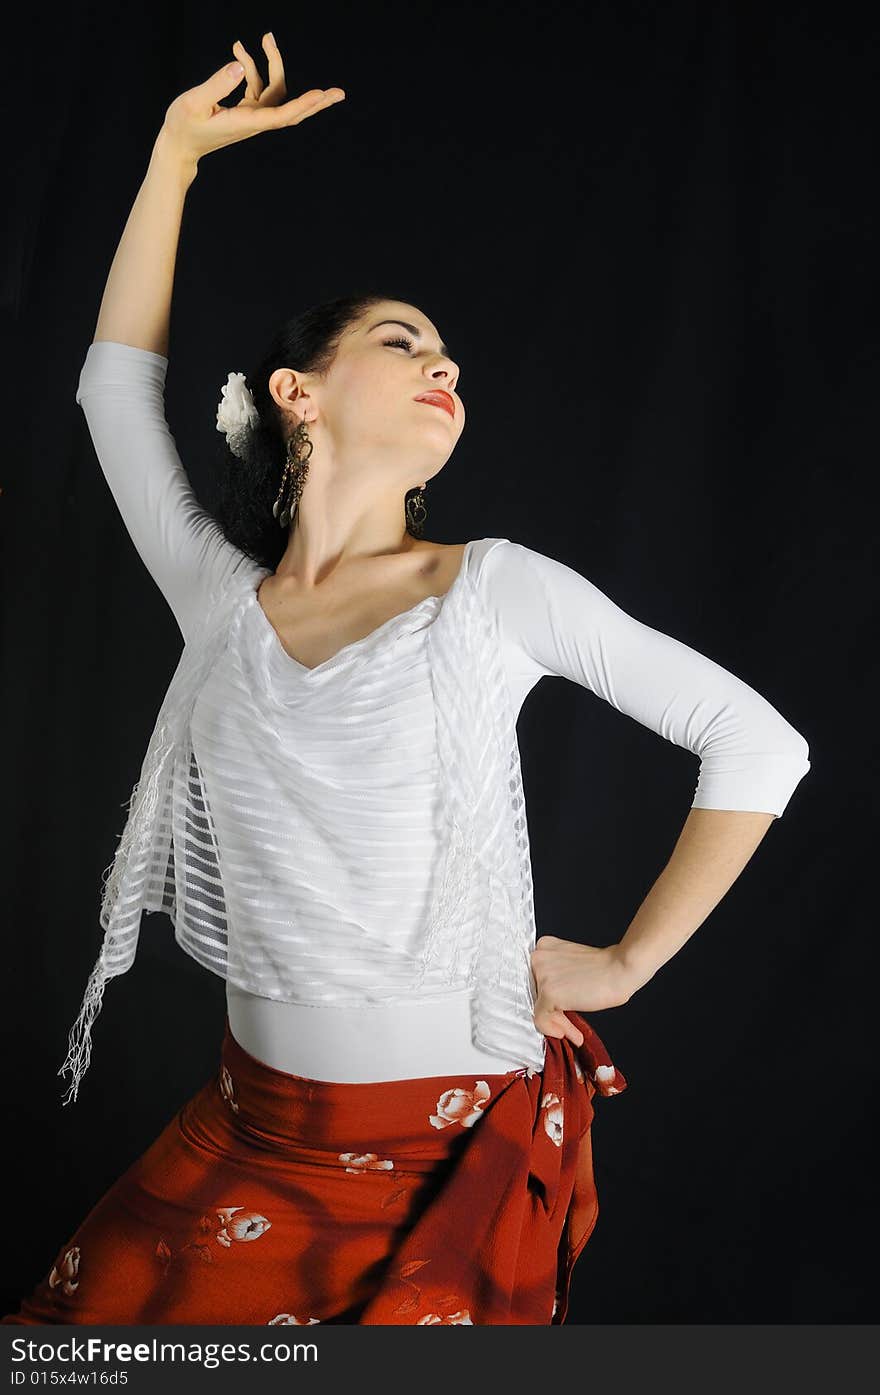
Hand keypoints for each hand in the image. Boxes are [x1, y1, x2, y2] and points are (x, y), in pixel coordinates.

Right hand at [158, 33, 344, 166]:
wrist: (179, 144)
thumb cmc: (183, 126)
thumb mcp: (193, 102)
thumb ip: (217, 83)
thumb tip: (239, 65)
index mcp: (245, 122)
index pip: (281, 114)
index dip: (303, 105)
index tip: (321, 96)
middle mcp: (254, 121)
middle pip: (291, 108)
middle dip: (316, 101)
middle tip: (339, 92)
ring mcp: (252, 116)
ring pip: (274, 89)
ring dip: (272, 64)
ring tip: (265, 38)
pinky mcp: (246, 110)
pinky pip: (257, 86)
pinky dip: (252, 68)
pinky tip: (239, 50)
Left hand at [530, 936, 635, 1046]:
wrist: (622, 969)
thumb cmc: (605, 968)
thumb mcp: (572, 966)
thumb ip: (556, 980)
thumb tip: (549, 1008)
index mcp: (543, 947)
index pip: (535, 980)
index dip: (547, 999)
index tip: (560, 1011)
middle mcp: (537, 957)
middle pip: (535, 994)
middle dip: (552, 1012)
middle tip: (567, 1024)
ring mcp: (541, 974)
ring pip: (538, 1008)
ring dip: (557, 1023)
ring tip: (572, 1031)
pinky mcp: (548, 992)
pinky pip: (541, 1019)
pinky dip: (553, 1030)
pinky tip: (571, 1033)